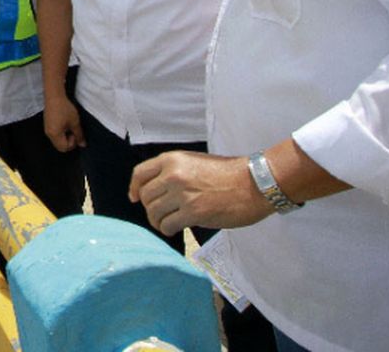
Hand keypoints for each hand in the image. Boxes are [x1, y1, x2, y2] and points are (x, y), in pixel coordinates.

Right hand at [44, 95, 84, 151]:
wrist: (54, 96)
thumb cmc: (64, 108)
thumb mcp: (75, 122)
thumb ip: (79, 135)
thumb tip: (83, 144)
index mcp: (55, 135)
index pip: (64, 148)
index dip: (72, 143)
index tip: (75, 133)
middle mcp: (49, 134)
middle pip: (60, 146)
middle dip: (68, 141)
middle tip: (73, 131)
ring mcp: (47, 129)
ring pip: (57, 140)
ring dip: (65, 136)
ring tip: (69, 126)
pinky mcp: (47, 124)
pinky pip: (54, 134)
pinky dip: (61, 132)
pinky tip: (65, 123)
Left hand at [128, 151, 271, 235]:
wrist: (254, 183)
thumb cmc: (228, 174)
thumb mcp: (194, 162)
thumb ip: (174, 172)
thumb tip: (156, 190)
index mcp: (172, 159)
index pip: (140, 174)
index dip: (134, 188)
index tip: (134, 197)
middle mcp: (173, 175)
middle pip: (145, 196)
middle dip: (150, 208)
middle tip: (160, 214)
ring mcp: (182, 194)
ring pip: (153, 212)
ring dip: (158, 221)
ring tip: (168, 223)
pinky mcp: (193, 213)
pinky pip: (167, 225)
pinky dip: (168, 229)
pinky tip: (175, 229)